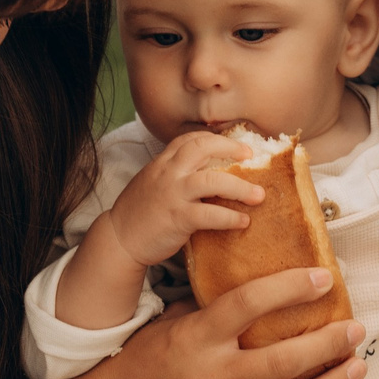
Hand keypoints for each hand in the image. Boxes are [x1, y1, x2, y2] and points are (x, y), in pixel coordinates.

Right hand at [81, 270, 367, 378]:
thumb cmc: (139, 365)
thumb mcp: (169, 324)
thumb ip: (213, 310)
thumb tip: (262, 290)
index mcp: (195, 339)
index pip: (249, 304)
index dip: (290, 288)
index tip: (323, 278)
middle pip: (282, 362)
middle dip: (328, 345)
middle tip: (355, 328)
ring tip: (358, 367)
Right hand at [97, 131, 263, 267]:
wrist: (119, 238)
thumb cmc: (140, 213)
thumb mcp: (154, 183)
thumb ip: (176, 175)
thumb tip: (210, 175)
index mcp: (162, 162)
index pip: (190, 139)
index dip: (216, 139)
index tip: (236, 146)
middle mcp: (168, 173)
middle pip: (202, 148)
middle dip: (231, 149)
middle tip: (251, 158)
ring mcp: (172, 194)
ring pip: (212, 180)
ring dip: (240, 187)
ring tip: (258, 195)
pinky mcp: (177, 218)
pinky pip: (210, 214)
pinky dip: (230, 217)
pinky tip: (243, 221)